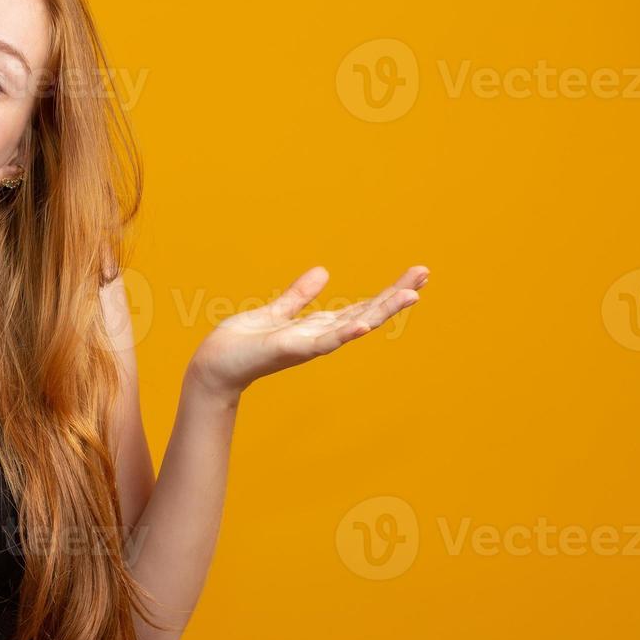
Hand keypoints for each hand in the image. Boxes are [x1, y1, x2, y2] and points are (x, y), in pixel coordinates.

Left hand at [186, 265, 428, 399]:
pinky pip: (322, 342)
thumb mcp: (274, 313)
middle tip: (425, 274)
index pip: (360, 307)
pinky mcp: (291, 350)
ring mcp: (308, 345)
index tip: (416, 275)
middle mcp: (319, 337)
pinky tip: (364, 325)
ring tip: (412, 295)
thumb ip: (298, 297)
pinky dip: (344, 335)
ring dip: (382, 311)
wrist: (214, 367)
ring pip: (353, 326)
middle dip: (395, 294)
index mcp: (316, 326)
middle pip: (367, 313)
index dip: (388, 292)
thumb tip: (324, 272)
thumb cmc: (240, 344)